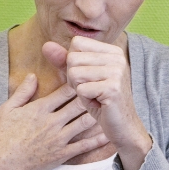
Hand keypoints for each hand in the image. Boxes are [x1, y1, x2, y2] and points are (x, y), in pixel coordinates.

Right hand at [0, 73, 109, 169]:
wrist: (2, 165)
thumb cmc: (2, 137)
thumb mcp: (7, 109)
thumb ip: (22, 92)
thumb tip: (33, 75)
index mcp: (40, 109)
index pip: (64, 91)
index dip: (77, 82)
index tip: (86, 77)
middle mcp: (52, 122)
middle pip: (78, 104)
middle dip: (91, 95)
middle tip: (102, 89)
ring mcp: (58, 139)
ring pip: (84, 123)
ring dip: (97, 114)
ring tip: (108, 107)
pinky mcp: (62, 154)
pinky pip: (84, 146)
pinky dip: (97, 140)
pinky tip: (108, 134)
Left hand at [44, 37, 152, 169]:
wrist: (122, 126)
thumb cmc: (100, 101)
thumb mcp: (81, 78)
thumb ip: (65, 60)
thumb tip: (46, 45)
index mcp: (112, 50)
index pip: (76, 43)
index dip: (73, 63)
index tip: (88, 78)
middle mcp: (117, 57)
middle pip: (73, 58)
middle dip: (74, 78)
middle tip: (91, 90)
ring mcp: (116, 72)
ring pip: (74, 73)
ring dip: (79, 89)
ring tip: (95, 96)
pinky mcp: (112, 88)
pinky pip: (81, 90)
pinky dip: (85, 100)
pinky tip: (99, 104)